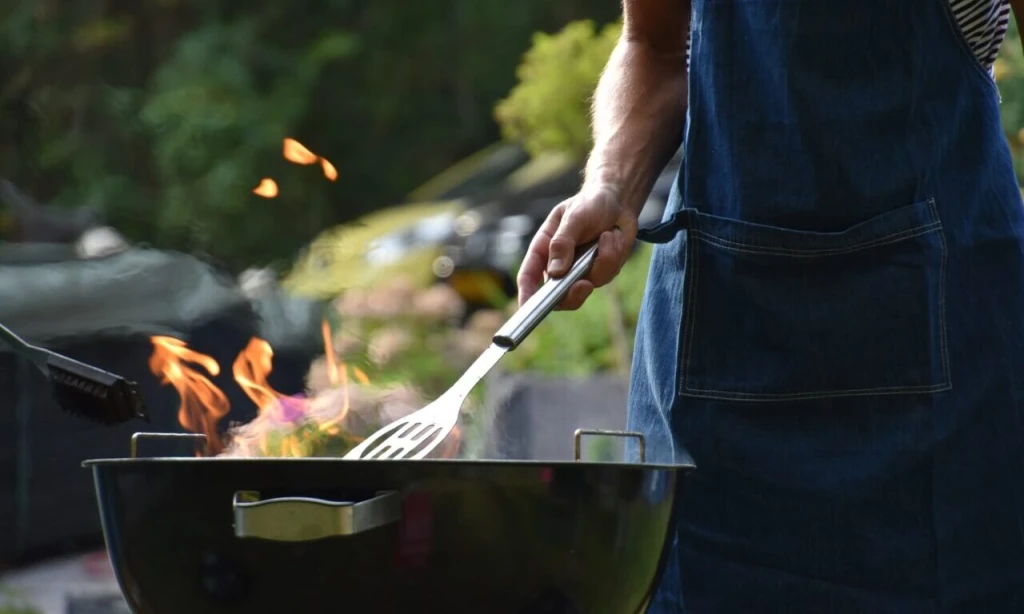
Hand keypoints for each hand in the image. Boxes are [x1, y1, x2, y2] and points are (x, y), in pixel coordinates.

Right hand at [516, 183, 637, 309]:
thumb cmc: (589, 204)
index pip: (529, 276)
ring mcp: (580, 271)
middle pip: (558, 296)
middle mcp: (559, 265)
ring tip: (608, 235)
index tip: (527, 308)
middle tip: (584, 285)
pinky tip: (613, 237)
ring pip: (588, 285)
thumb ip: (563, 243)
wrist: (618, 201)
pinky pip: (607, 275)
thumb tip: (555, 272)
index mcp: (544, 249)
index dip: (526, 295)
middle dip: (572, 295)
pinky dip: (614, 255)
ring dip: (602, 261)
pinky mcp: (600, 271)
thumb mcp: (574, 217)